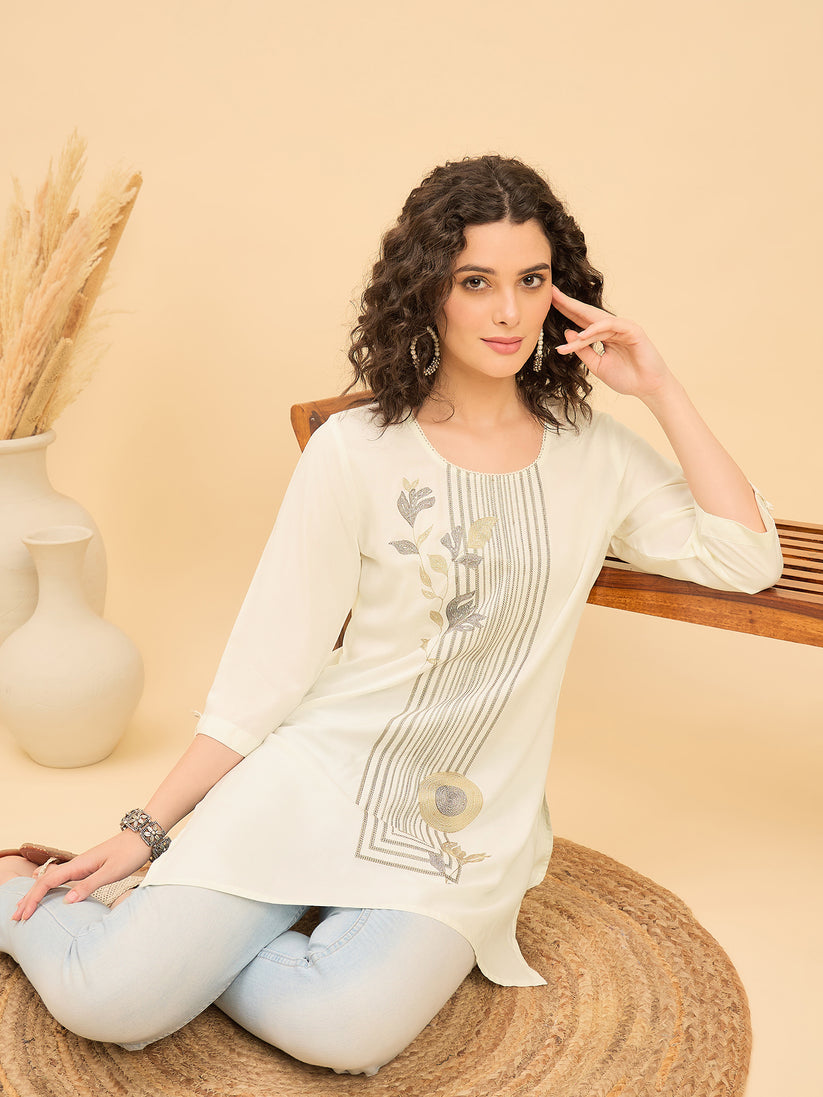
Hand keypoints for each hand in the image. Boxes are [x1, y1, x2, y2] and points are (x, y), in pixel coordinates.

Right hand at [12, 830, 149, 921]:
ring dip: (37, 894)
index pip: (48, 882)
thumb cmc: (130, 853)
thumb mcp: (112, 871)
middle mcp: (77, 864)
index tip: (24, 915)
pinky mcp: (88, 867)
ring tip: (24, 908)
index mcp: (79, 864)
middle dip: (29, 899)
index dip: (34, 899)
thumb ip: (89, 885)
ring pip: (52, 880)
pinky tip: (48, 894)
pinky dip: (50, 888)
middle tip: (15, 917)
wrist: (143, 836)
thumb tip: (66, 901)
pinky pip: (62, 879)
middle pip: (45, 881)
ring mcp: (82, 865)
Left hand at [552, 285, 673, 400]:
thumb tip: (568, 333)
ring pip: (595, 322)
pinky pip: (611, 326)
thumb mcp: (597, 365)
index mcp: (602, 335)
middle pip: (586, 313)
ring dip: (578, 324)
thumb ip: (583, 350)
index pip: (580, 320)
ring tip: (559, 319)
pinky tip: (583, 334)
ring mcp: (622, 327)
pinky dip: (596, 329)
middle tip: (550, 292)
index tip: (547, 303)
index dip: (565, 311)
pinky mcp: (632, 330)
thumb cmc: (626, 377)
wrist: (647, 388)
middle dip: (568, 303)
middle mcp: (611, 328)